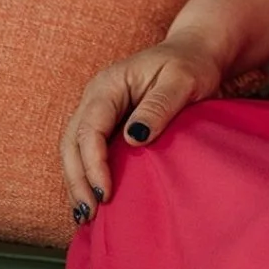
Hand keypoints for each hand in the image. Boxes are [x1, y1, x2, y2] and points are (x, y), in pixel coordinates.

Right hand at [59, 34, 222, 226]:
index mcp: (109, 84)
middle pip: (72, 143)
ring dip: (78, 182)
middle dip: (77, 180)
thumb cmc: (192, 64)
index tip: (105, 191)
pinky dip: (87, 176)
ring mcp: (100, 111)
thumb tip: (133, 138)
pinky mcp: (108, 124)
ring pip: (74, 150)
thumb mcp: (182, 81)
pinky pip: (88, 151)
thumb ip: (158, 106)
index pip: (89, 128)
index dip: (93, 163)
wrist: (196, 53)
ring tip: (87, 215)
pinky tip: (93, 199)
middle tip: (90, 213)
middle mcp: (97, 97)